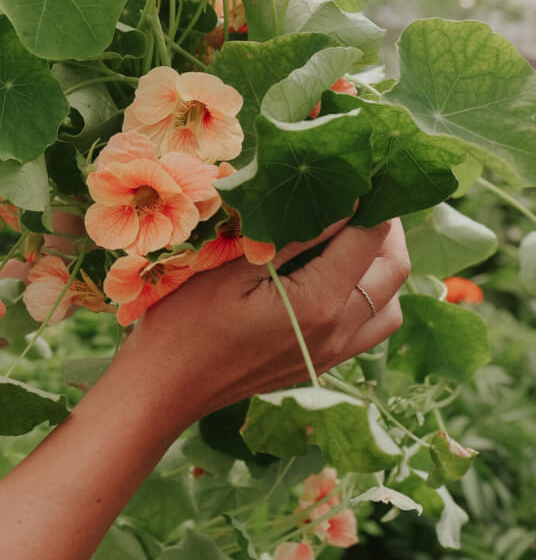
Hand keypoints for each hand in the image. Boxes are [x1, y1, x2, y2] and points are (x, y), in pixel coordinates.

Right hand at [115, 218, 409, 430]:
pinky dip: (371, 296)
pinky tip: (338, 276)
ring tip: (351, 235)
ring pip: (390, 303)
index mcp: (318, 304)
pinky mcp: (321, 363)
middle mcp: (338, 332)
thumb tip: (335, 199)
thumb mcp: (230, 267)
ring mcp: (333, 354)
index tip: (350, 173)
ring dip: (382, 264)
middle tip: (354, 196)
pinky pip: (371, 328)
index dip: (366, 201)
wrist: (165, 386)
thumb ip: (289, 234)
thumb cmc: (184, 322)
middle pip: (393, 269)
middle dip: (383, 228)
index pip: (368, 239)